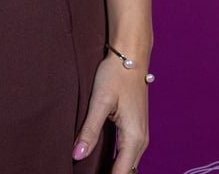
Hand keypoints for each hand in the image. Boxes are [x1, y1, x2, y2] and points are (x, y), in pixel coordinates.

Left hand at [73, 51, 147, 169]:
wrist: (131, 56)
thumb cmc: (116, 75)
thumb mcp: (99, 102)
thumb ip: (89, 130)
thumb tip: (77, 155)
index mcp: (134, 137)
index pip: (121, 172)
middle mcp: (141, 140)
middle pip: (127, 171)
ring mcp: (140, 135)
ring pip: (128, 163)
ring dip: (113, 170)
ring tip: (92, 171)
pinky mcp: (135, 129)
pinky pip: (128, 154)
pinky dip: (117, 161)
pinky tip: (101, 162)